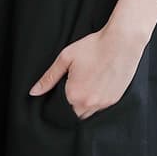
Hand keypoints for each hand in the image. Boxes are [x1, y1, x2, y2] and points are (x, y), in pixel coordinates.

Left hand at [28, 22, 147, 118]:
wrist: (122, 41)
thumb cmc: (93, 47)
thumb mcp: (66, 58)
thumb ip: (49, 78)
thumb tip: (34, 92)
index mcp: (74, 95)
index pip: (62, 109)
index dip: (61, 101)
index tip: (64, 89)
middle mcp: (89, 103)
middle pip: (75, 114)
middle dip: (73, 105)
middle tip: (76, 86)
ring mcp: (104, 103)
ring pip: (89, 113)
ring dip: (85, 104)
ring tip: (87, 85)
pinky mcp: (115, 100)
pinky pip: (102, 108)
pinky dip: (97, 101)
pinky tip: (98, 85)